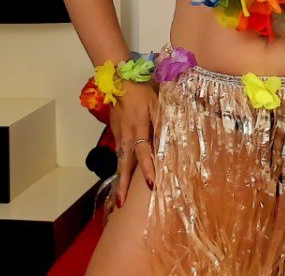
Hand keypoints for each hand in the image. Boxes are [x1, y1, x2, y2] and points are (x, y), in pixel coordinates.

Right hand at [109, 80, 159, 207]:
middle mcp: (126, 136)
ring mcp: (118, 135)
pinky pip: (119, 152)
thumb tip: (169, 140)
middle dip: (122, 185)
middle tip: (119, 204)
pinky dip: (120, 166)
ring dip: (120, 179)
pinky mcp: (115, 132)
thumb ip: (163, 121)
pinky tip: (122, 174)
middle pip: (124, 165)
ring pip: (119, 161)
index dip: (148, 169)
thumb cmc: (142, 91)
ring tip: (119, 197)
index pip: (144, 154)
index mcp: (138, 129)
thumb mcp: (157, 103)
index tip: (152, 185)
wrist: (120, 80)